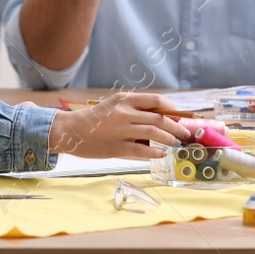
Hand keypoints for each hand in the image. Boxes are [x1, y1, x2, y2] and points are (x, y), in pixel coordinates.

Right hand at [46, 92, 191, 159]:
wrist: (70, 130)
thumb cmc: (94, 119)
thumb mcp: (113, 106)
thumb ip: (134, 110)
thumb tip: (160, 119)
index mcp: (124, 99)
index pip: (156, 101)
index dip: (172, 109)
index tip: (180, 116)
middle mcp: (124, 113)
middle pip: (159, 118)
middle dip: (176, 126)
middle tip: (184, 133)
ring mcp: (120, 131)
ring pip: (154, 134)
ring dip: (169, 139)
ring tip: (175, 143)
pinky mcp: (116, 148)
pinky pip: (142, 151)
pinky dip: (155, 153)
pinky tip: (162, 154)